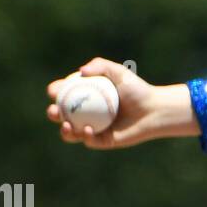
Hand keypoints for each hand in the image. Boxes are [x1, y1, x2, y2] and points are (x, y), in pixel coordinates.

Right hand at [46, 57, 189, 149]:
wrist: (154, 110)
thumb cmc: (138, 90)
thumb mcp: (120, 73)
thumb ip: (101, 66)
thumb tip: (81, 71)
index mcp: (87, 96)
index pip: (65, 93)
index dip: (55, 91)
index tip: (54, 90)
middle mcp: (86, 113)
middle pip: (62, 115)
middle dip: (52, 113)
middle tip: (54, 110)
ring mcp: (92, 128)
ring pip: (71, 132)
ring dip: (64, 130)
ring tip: (66, 124)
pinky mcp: (101, 141)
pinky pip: (88, 140)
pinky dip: (85, 135)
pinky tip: (88, 129)